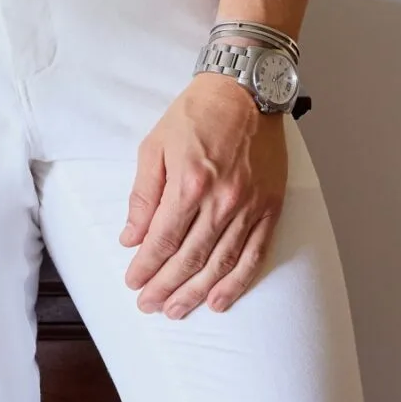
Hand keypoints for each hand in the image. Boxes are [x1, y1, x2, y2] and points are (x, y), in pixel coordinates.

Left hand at [119, 73, 287, 319]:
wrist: (245, 91)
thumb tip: (131, 237)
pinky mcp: (269, 208)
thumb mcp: (155, 145)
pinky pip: (254, 255)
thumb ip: (143, 195)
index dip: (146, 267)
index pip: (163, 239)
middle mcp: (221, 200)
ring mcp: (248, 207)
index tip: (133, 283)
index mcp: (189, 182)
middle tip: (148, 306)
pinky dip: (237, 283)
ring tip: (176, 310)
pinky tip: (220, 300)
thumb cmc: (196, 114)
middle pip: (189, 258)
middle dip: (165, 286)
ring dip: (196, 293)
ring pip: (220, 263)